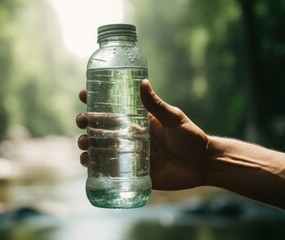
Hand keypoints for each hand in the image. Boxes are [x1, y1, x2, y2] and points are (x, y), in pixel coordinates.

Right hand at [76, 80, 208, 190]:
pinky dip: (95, 166)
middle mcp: (130, 136)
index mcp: (138, 121)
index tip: (83, 94)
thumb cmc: (190, 138)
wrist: (201, 164)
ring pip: (101, 148)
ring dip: (87, 145)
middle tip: (82, 122)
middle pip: (102, 128)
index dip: (96, 101)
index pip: (113, 109)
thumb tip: (143, 82)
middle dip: (87, 124)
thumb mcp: (174, 118)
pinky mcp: (133, 171)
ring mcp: (130, 154)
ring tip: (83, 144)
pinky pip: (110, 169)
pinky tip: (87, 163)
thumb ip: (157, 105)